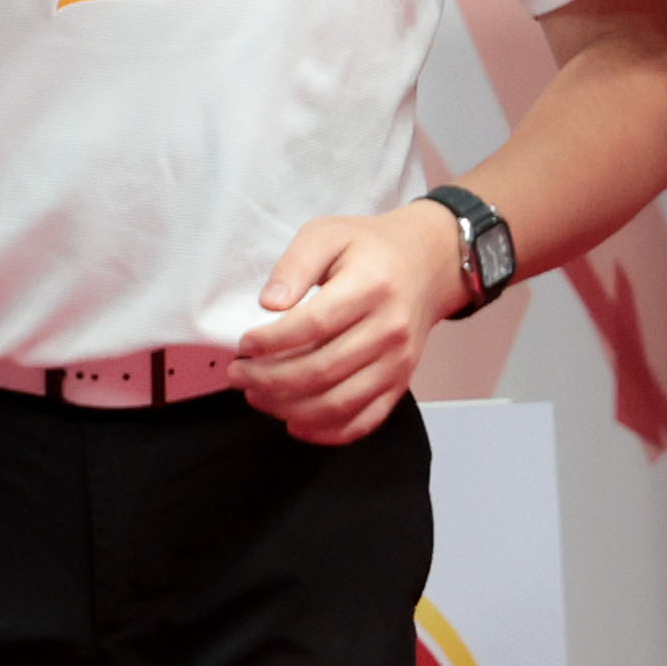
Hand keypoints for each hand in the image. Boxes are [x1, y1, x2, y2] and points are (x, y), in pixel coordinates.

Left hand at [234, 198, 461, 443]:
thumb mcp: (328, 233)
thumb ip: (296, 263)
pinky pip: (364, 421)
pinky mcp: (400, 383)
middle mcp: (390, 328)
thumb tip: (270, 304)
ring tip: (256, 396)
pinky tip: (294, 423)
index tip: (244, 344)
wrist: (428, 264)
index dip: (272, 340)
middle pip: (322, 369)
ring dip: (289, 408)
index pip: (315, 324)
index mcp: (372, 285)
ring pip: (338, 402)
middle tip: (238, 374)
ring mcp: (398, 361)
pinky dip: (326, 432)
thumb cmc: (370, 248)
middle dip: (269, 379)